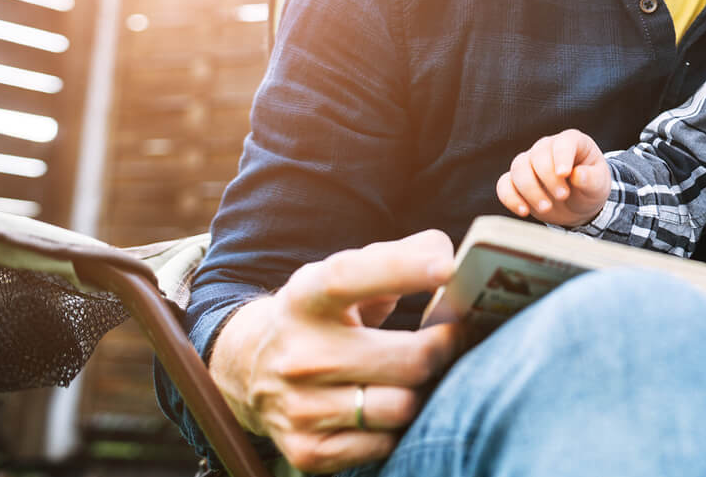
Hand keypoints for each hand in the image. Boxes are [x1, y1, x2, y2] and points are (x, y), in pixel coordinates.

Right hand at [207, 230, 459, 473]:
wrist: (249, 367)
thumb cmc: (321, 312)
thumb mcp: (343, 272)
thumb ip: (398, 255)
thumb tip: (446, 256)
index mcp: (305, 298)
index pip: (348, 278)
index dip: (402, 270)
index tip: (447, 269)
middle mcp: (299, 355)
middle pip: (409, 359)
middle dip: (447, 346)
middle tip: (456, 335)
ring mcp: (301, 408)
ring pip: (403, 406)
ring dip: (426, 388)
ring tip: (423, 371)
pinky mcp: (308, 451)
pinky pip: (385, 444)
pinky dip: (399, 427)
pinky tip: (391, 402)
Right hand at [496, 129, 610, 226]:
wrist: (580, 204)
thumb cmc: (591, 187)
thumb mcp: (599, 185)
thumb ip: (591, 178)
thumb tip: (577, 175)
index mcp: (571, 141)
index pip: (563, 142)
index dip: (562, 156)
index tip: (564, 174)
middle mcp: (547, 147)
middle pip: (537, 156)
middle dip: (548, 178)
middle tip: (562, 196)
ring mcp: (529, 162)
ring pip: (518, 168)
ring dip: (530, 190)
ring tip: (546, 208)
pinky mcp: (516, 181)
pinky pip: (504, 184)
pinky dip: (510, 198)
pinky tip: (524, 211)